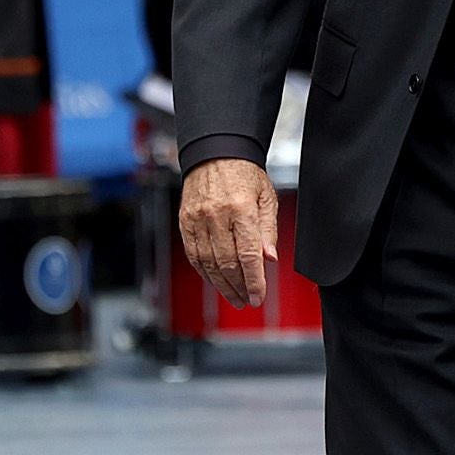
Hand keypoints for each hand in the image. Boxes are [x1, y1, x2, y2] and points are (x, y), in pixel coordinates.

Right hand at [179, 157, 278, 306]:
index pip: (248, 254)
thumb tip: (269, 259)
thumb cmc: (245, 174)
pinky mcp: (185, 222)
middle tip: (247, 300)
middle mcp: (216, 215)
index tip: (258, 297)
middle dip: (238, 287)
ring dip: (221, 285)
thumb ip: (268, 230)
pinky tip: (215, 281)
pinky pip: (194, 254)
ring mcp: (197, 219)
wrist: (216, 153)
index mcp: (241, 208)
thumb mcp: (266, 198)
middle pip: (227, 263)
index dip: (254, 280)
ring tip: (233, 297)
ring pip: (208, 263)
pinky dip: (205, 272)